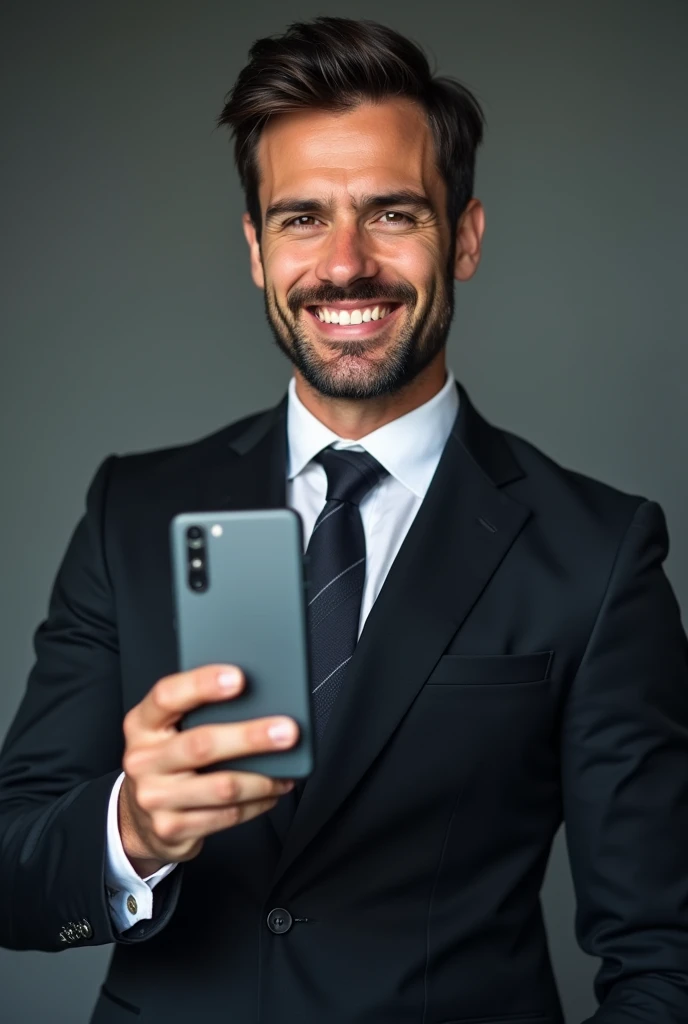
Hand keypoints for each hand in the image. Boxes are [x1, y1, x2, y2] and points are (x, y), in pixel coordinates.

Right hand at [118, 664, 298, 875]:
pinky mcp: (171, 828)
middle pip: (202, 744)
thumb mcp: (167, 729)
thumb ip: (197, 711)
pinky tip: (271, 792)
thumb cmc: (166, 759)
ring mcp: (154, 797)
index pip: (167, 696)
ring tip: (287, 770)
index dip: (202, 684)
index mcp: (142, 724)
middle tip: (288, 731)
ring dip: (263, 779)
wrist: (137, 818)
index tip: (239, 677)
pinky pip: (226, 816)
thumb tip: (257, 697)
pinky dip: (257, 803)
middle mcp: (142, 760)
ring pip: (222, 787)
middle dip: (251, 736)